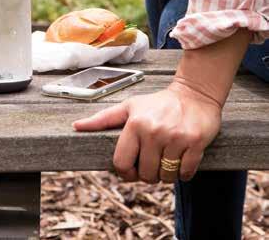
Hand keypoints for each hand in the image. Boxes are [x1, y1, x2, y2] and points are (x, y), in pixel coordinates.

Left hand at [73, 85, 221, 182]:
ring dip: (166, 174)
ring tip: (167, 158)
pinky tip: (181, 158)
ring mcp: (176, 137)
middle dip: (148, 173)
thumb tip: (76, 126)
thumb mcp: (129, 106)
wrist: (194, 94)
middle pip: (145, 174)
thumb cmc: (157, 103)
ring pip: (166, 177)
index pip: (122, 163)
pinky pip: (186, 174)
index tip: (132, 169)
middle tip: (153, 160)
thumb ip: (103, 119)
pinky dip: (183, 173)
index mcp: (135, 124)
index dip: (125, 172)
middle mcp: (154, 131)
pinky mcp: (195, 142)